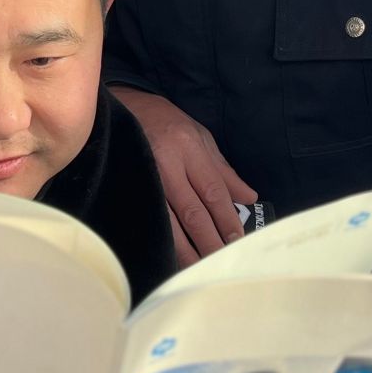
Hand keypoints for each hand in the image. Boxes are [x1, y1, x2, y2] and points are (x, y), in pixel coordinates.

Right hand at [109, 87, 255, 266]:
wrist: (123, 106)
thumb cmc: (167, 122)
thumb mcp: (201, 137)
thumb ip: (223, 170)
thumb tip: (248, 197)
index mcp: (188, 148)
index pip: (213, 192)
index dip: (226, 219)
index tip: (237, 240)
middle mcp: (167, 163)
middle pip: (192, 212)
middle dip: (209, 240)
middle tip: (221, 260)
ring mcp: (144, 176)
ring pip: (167, 221)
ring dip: (184, 248)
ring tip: (197, 266)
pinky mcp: (127, 185)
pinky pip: (147, 217)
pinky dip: (159, 238)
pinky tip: (168, 254)